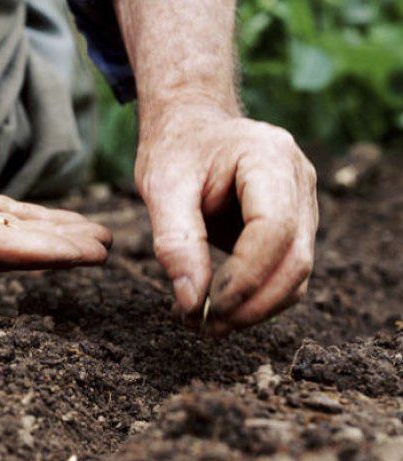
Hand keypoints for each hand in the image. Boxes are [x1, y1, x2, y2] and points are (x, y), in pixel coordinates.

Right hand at [0, 61, 110, 268]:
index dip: (38, 253)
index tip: (81, 254)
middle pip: (4, 250)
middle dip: (55, 251)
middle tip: (103, 249)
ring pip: (7, 236)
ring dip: (51, 237)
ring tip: (95, 237)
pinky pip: (1, 219)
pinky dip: (33, 221)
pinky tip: (61, 223)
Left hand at [135, 107, 317, 334]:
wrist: (192, 128)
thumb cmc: (176, 150)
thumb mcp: (161, 186)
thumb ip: (175, 242)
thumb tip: (190, 301)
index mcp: (270, 158)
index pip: (274, 229)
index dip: (244, 276)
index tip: (204, 306)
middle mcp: (299, 180)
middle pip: (296, 259)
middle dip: (251, 304)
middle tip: (203, 327)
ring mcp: (304, 204)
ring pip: (297, 274)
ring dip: (255, 309)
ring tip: (205, 324)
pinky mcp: (294, 226)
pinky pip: (286, 273)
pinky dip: (256, 298)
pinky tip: (218, 307)